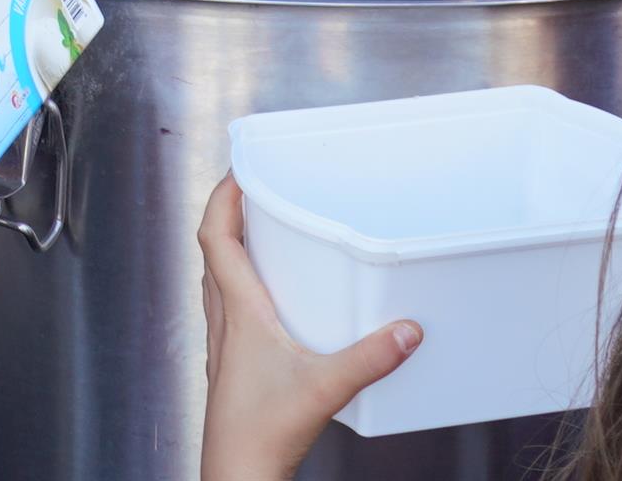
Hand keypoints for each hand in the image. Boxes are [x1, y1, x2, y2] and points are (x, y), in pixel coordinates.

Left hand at [200, 178, 419, 480]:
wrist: (239, 473)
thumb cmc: (261, 434)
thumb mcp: (324, 388)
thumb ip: (369, 358)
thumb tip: (408, 329)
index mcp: (237, 311)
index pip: (214, 236)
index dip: (222, 197)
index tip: (240, 170)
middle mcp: (224, 320)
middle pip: (214, 251)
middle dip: (232, 214)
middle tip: (257, 193)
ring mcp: (226, 343)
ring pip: (220, 279)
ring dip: (237, 250)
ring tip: (268, 236)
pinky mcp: (235, 364)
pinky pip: (232, 308)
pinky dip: (247, 288)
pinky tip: (280, 303)